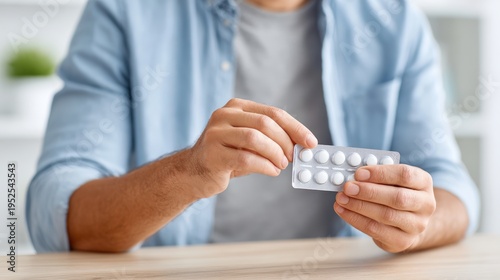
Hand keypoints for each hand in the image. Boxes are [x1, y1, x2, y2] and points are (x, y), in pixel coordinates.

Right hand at [188, 98, 317, 197]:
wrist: (193, 172)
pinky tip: (271, 171)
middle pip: (265, 123)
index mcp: (237, 107)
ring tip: (281, 165)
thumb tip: (300, 145)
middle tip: (292, 158)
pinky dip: (265, 166)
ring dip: (275, 154)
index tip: (311, 142)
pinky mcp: (213, 154)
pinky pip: (246, 158)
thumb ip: (270, 138)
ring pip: (255, 138)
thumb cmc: (227, 156)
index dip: (295, 128)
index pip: (273, 113)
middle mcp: (224, 115)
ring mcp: (216, 134)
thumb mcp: (248, 141)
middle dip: (285, 142)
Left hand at [334, 164, 435, 252]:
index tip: (359, 173)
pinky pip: (376, 230)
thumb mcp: (392, 179)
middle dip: (368, 192)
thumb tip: (353, 176)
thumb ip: (376, 175)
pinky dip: (356, 219)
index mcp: (423, 182)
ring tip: (341, 199)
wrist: (409, 221)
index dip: (380, 173)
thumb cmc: (395, 193)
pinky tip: (343, 211)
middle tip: (347, 187)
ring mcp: (417, 225)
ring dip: (359, 206)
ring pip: (386, 215)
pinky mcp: (403, 241)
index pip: (405, 175)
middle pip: (398, 198)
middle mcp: (425, 204)